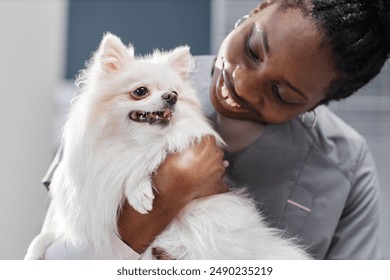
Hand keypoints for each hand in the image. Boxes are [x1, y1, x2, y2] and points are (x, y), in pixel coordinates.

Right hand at [118, 136, 227, 253]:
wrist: (171, 192)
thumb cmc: (170, 170)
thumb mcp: (174, 151)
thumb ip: (186, 146)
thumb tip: (188, 145)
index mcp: (207, 144)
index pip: (209, 138)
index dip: (202, 143)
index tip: (195, 147)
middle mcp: (217, 156)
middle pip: (216, 152)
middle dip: (208, 155)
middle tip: (195, 160)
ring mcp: (220, 172)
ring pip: (220, 166)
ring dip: (212, 168)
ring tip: (199, 173)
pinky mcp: (219, 187)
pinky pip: (222, 184)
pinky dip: (216, 183)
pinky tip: (207, 184)